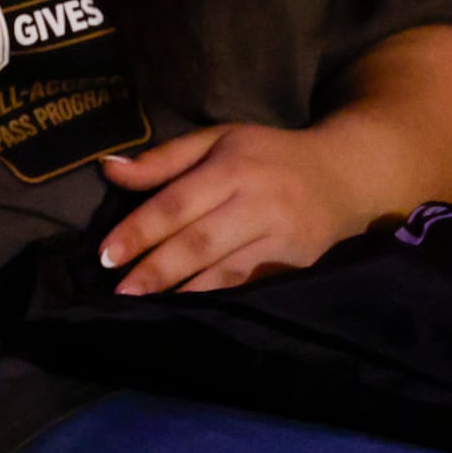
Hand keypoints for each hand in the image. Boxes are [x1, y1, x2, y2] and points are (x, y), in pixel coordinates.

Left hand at [98, 123, 366, 294]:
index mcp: (233, 167)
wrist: (344, 175)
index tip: (106, 254)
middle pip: (200, 242)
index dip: (140, 229)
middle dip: (157, 269)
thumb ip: (164, 158)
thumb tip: (108, 169)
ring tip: (145, 309)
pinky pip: (251, 286)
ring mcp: (281, 239)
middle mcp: (258, 204)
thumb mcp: (218, 140)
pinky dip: (219, 300)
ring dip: (184, 292)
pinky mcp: (296, 265)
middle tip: (120, 291)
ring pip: (226, 272)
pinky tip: (191, 312)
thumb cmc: (267, 155)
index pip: (178, 202)